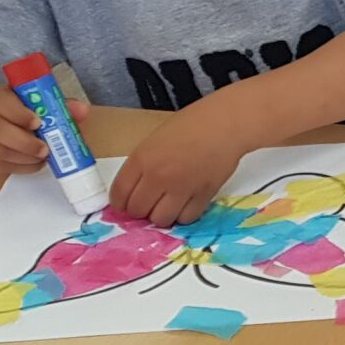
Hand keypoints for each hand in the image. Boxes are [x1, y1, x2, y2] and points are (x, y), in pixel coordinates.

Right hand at [0, 86, 88, 175]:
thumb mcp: (31, 98)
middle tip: (45, 148)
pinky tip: (37, 162)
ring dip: (27, 158)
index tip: (38, 122)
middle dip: (26, 143)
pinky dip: (23, 167)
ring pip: (1, 153)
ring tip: (45, 155)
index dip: (20, 114)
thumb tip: (82, 110)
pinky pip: (3, 167)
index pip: (4, 104)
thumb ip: (57, 102)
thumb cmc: (15, 107)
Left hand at [110, 103, 249, 226]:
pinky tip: (185, 204)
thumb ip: (142, 166)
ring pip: (161, 220)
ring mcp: (181, 188)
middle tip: (150, 202)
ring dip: (162, 215)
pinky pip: (186, 218)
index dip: (121, 204)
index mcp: (141, 160)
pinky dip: (183, 215)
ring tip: (168, 205)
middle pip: (137, 211)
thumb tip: (135, 192)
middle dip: (141, 210)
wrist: (225, 124)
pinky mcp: (203, 196)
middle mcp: (158, 177)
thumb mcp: (153, 141)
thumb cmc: (190, 126)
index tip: (128, 203)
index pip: (119, 196)